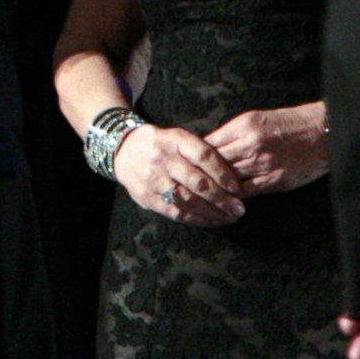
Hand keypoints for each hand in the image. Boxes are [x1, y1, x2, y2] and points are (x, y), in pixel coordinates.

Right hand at [111, 121, 245, 226]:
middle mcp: (163, 159)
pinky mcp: (147, 197)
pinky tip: (209, 221)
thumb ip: (199, 152)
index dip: (223, 173)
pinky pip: (175, 212)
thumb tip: (229, 177)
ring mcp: (153, 179)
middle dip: (222, 199)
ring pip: (188, 200)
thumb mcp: (177, 138)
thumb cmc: (159, 144)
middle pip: (198, 182)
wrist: (121, 149)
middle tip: (239, 209)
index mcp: (174, 140)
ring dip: (211, 212)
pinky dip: (195, 219)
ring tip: (228, 218)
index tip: (237, 188)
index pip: (204, 156)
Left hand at [205, 103, 328, 194]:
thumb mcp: (255, 118)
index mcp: (244, 127)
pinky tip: (228, 196)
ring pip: (229, 180)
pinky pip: (247, 191)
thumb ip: (232, 133)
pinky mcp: (276, 181)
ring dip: (218, 186)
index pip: (209, 145)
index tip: (190, 162)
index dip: (197, 155)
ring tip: (207, 190)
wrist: (321, 133)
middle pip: (216, 164)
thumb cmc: (287, 123)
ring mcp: (264, 165)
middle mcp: (252, 146)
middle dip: (204, 172)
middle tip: (193, 180)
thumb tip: (208, 146)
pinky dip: (235, 194)